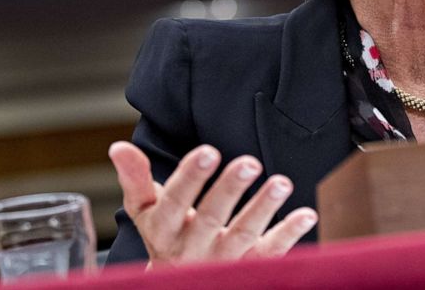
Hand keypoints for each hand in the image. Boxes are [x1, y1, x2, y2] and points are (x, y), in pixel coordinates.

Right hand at [108, 141, 317, 264]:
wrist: (177, 287)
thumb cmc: (167, 238)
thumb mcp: (147, 213)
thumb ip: (137, 180)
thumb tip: (118, 148)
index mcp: (165, 230)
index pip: (174, 202)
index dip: (190, 178)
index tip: (208, 152)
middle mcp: (192, 250)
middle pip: (210, 218)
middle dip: (229, 190)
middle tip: (249, 162)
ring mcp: (222, 264)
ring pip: (242, 237)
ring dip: (262, 209)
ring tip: (282, 183)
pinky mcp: (249, 272)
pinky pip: (271, 254)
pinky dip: (289, 234)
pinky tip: (306, 214)